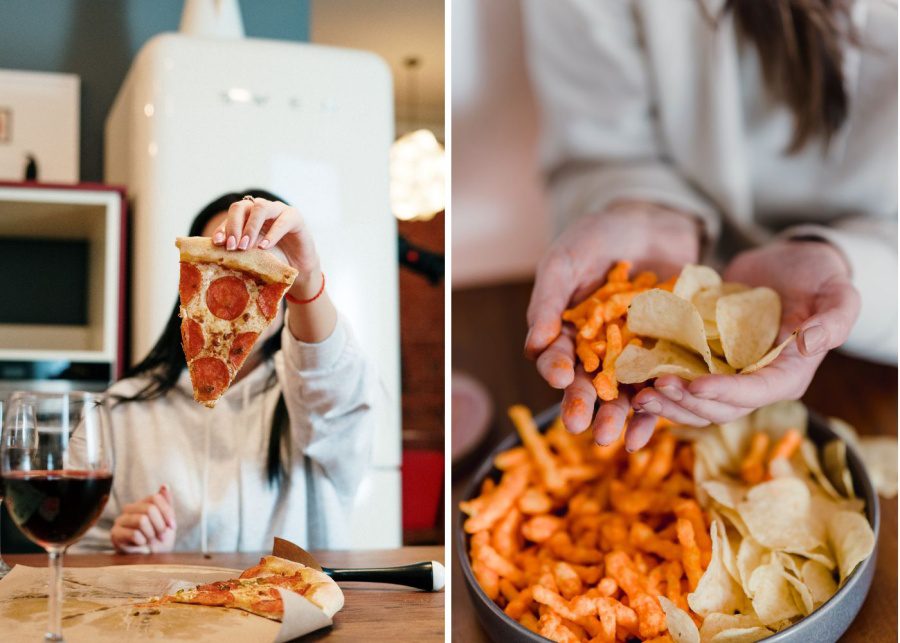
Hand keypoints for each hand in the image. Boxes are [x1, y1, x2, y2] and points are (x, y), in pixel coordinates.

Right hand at [111, 485, 176, 553]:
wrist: (151, 560)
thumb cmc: (160, 540)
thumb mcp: (168, 521)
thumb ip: (167, 503)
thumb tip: (164, 485)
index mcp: (142, 503)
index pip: (155, 498)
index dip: (167, 512)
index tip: (172, 526)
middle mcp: (129, 509)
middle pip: (149, 509)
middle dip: (160, 525)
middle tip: (161, 536)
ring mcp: (120, 520)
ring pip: (142, 520)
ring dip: (151, 534)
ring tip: (151, 540)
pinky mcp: (115, 534)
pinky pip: (134, 533)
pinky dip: (143, 541)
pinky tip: (141, 544)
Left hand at [211, 196, 322, 299]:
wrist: (297, 266)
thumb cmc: (273, 258)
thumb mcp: (251, 254)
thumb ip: (238, 249)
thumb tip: (216, 251)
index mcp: (248, 215)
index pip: (231, 215)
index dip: (223, 228)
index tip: (218, 243)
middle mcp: (261, 209)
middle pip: (242, 207)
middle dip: (234, 226)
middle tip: (232, 246)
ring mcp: (279, 210)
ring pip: (260, 208)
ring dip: (250, 227)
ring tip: (246, 247)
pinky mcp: (295, 217)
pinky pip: (282, 221)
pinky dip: (272, 234)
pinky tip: (264, 247)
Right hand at [525, 201, 701, 448]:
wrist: (652, 222)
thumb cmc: (597, 236)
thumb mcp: (566, 259)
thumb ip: (549, 299)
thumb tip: (534, 343)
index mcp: (566, 332)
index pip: (556, 357)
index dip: (555, 368)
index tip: (558, 376)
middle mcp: (597, 351)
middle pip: (588, 384)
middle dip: (583, 405)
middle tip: (580, 426)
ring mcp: (634, 355)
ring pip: (624, 392)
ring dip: (617, 417)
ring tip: (612, 438)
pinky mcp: (669, 354)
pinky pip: (664, 384)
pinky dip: (659, 406)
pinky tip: (654, 426)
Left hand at [632, 240, 860, 426]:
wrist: (788, 264)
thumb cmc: (818, 277)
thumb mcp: (839, 292)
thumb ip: (834, 319)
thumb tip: (810, 343)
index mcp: (788, 376)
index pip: (756, 394)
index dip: (725, 393)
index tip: (695, 385)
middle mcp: (756, 383)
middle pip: (719, 408)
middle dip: (686, 402)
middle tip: (653, 389)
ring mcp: (729, 375)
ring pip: (696, 404)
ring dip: (667, 405)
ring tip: (638, 396)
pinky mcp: (706, 362)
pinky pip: (681, 383)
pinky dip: (659, 388)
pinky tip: (633, 383)